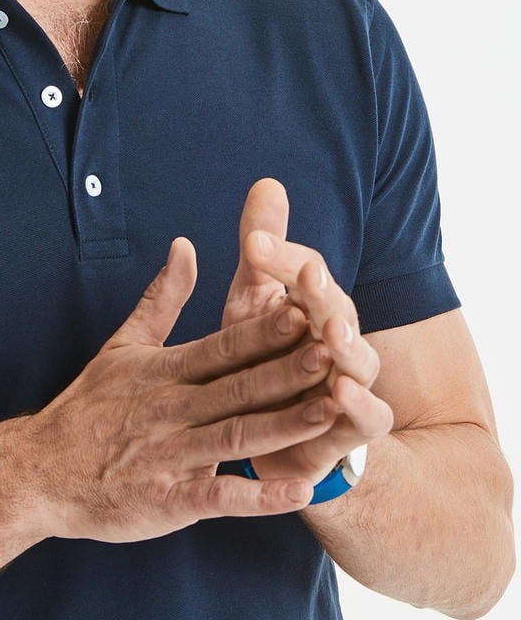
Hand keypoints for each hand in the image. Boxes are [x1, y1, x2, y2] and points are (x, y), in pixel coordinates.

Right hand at [20, 236, 339, 542]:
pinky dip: (257, 497)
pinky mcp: (166, 501)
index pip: (222, 346)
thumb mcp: (122, 344)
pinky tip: (298, 491)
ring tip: (332, 412)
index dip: (265, 330)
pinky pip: (218, 500)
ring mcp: (168, 456)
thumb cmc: (87, 407)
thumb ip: (161, 297)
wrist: (38, 471)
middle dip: (288, 370)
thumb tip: (186, 245)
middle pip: (238, 387)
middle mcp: (169, 409)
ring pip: (235, 437)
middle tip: (335, 351)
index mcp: (163, 370)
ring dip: (285, 426)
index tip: (306, 310)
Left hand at [222, 179, 393, 484]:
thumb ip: (263, 250)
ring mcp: (350, 383)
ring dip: (346, 344)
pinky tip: (340, 392)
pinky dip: (359, 407)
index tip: (253, 242)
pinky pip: (367, 419)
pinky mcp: (352, 430)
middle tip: (308, 274)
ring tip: (330, 328)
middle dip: (321, 292)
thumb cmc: (265, 359)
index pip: (304, 271)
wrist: (280, 437)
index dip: (282, 256)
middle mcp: (338, 338)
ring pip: (358, 360)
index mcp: (313, 305)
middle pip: (336, 308)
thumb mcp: (253, 302)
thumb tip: (268, 182)